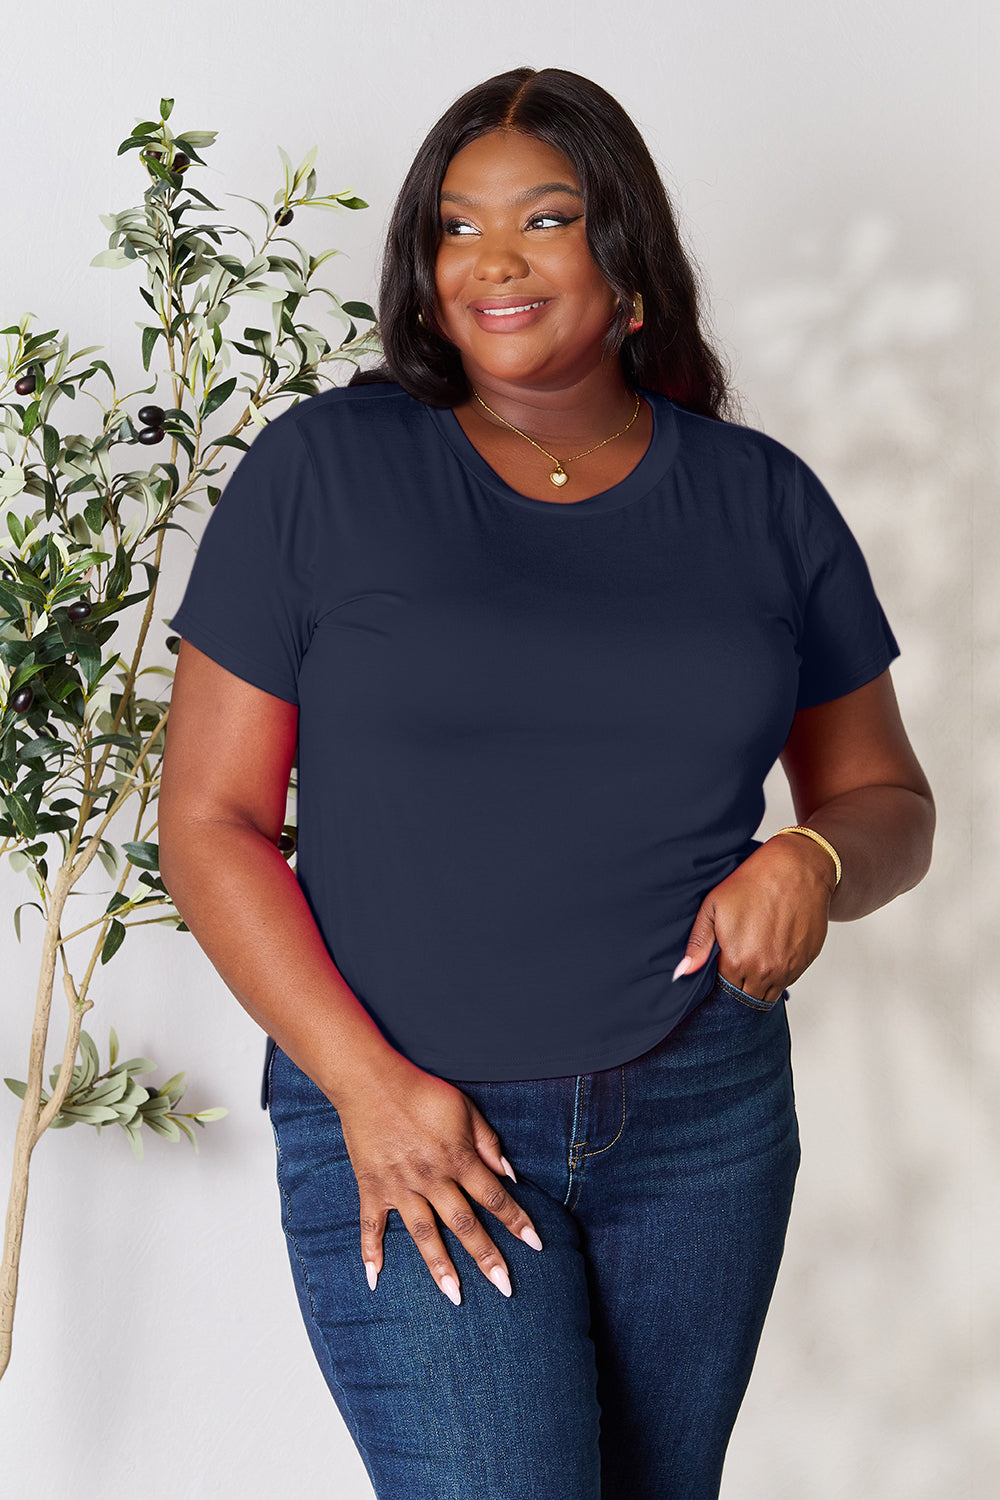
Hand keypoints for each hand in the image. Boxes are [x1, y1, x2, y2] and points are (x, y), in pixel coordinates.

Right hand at [333, 1055, 543, 1305]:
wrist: (372, 1081)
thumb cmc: (423, 1092)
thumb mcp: (465, 1109)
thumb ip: (488, 1143)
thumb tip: (510, 1175)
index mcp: (458, 1159)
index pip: (495, 1197)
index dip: (517, 1221)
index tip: (536, 1245)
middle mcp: (432, 1178)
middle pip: (464, 1224)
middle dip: (487, 1257)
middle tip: (505, 1288)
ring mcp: (400, 1186)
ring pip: (424, 1234)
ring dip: (440, 1267)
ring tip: (455, 1296)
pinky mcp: (373, 1186)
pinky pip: (371, 1225)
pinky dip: (370, 1252)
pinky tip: (374, 1279)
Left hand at [674, 834, 836, 1003]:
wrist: (797, 868)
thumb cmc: (753, 882)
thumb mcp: (713, 907)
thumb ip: (698, 944)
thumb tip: (682, 972)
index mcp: (738, 961)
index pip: (724, 991)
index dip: (719, 983)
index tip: (719, 970)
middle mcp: (765, 971)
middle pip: (746, 997)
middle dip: (738, 988)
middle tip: (734, 966)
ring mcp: (789, 968)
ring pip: (769, 993)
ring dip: (759, 984)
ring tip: (753, 957)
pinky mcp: (806, 961)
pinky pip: (789, 980)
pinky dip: (778, 973)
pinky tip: (771, 950)